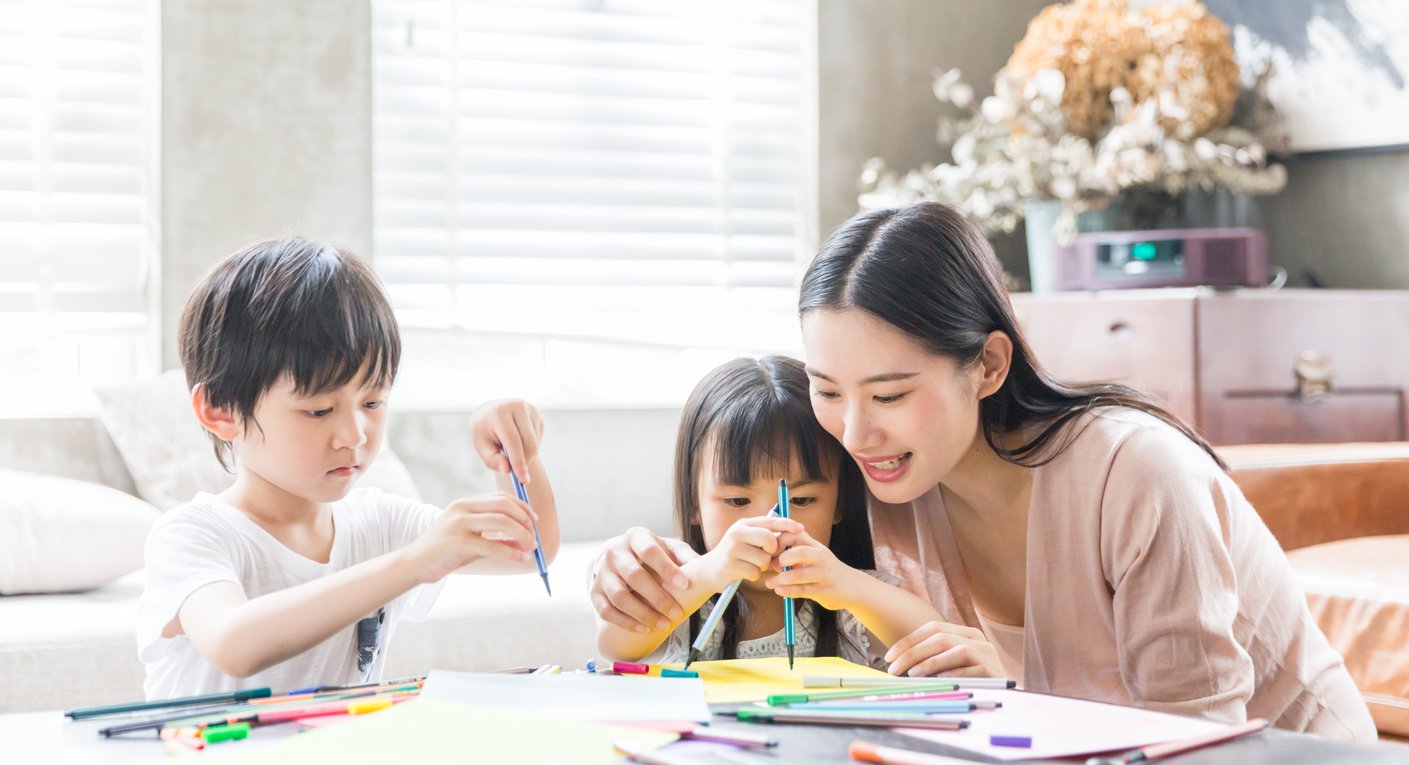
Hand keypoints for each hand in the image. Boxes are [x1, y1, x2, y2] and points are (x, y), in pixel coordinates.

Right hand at [403, 493, 537, 582]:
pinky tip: (521, 558)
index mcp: (465, 504)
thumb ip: (498, 539)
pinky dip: (511, 552)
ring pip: (501, 522)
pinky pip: (492, 545)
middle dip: (524, 520)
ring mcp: (458, 524)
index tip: (534, 521)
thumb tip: (527, 542)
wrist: (414, 564)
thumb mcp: (474, 541)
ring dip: (522, 534)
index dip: (522, 508)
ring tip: (531, 547)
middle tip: (533, 537)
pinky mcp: (456, 542)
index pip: (501, 498)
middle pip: (504, 506)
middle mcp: (462, 508)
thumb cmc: (445, 552)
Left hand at [470, 399, 544, 481]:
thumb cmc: (484, 431)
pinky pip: (538, 439)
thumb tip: (507, 469)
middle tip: (517, 474)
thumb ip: (492, 460)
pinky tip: (518, 443)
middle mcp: (517, 406)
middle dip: (525, 462)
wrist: (490, 412)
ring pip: (535, 443)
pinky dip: (530, 448)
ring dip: (526, 455)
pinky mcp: (537, 415)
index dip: (518, 462)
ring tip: (509, 451)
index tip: (523, 480)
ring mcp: (530, 409)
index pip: (513, 441)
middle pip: (529, 443)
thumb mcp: (481, 445)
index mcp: (499, 412)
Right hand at [590, 528, 699, 632]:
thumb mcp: (668, 548)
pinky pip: (606, 611)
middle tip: (677, 613)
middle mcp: (615, 552)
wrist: (619, 556)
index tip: (685, 585)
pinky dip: (625, 622)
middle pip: (634, 576)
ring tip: (663, 624)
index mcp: (635, 537)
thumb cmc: (651, 553)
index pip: (649, 551)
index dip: (666, 568)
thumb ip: (684, 556)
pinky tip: (645, 628)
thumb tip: (702, 570)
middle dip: (657, 597)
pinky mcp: (594, 592)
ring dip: (642, 613)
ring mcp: (602, 573)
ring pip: (619, 596)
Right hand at [700, 516, 801, 591]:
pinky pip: (755, 572)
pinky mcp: (730, 565)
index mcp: (744, 524)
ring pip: (764, 559)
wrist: (710, 570)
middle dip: (773, 550)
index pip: (770, 521)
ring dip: (763, 566)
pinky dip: (754, 575)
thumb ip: (765, 535)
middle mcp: (737, 533)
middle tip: (768, 555)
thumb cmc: (737, 554)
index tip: (801, 528)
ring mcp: (733, 549)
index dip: (787, 524)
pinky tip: (745, 572)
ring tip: (752, 564)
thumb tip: (792, 532)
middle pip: (769, 539)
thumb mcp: (748, 539)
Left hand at [762, 529, 858, 610]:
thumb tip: (772, 561)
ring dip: (781, 579)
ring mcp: (823, 574)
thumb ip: (795, 555)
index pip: (795, 534)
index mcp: (815, 546)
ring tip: (769, 583)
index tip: (772, 551)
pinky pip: (802, 590)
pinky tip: (779, 591)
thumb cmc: (826, 570)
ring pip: (799, 575)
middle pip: (800, 552)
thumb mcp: (814, 556)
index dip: (779, 541)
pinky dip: (788, 591)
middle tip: (772, 566)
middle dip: (783, 558)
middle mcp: (820, 557)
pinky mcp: (823, 590)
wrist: (853, 586)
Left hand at [884, 620, 1004, 677]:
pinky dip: (954, 673)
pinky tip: (939, 680)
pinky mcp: (994, 671)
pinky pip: (972, 669)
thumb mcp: (952, 663)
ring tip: (912, 674)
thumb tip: (898, 664)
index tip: (889, 657)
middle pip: (940, 638)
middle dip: (913, 653)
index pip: (932, 628)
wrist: (1007, 693)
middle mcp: (977, 638)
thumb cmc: (972, 678)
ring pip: (956, 650)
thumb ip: (933, 657)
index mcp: (965, 632)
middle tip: (894, 669)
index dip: (908, 641)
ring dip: (930, 662)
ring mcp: (988, 653)